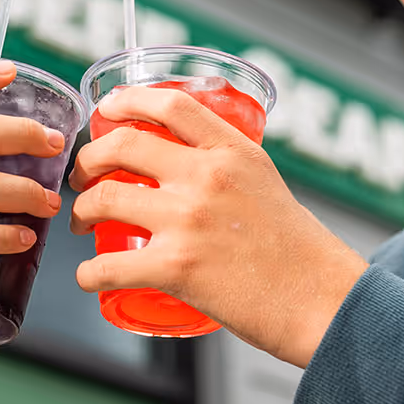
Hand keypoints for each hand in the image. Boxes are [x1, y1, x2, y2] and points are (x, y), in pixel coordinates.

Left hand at [69, 86, 367, 367]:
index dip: (127, 101)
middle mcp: (207, 177)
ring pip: (103, 200)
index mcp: (233, 151)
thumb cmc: (300, 252)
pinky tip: (88, 277)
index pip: (169, 104)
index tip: (107, 111)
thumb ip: (228, 168)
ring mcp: (189, 221)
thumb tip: (187, 166)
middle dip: (88, 159)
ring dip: (79, 211)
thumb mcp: (266, 184)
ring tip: (81, 223)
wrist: (324, 303)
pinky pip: (107, 265)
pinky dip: (86, 273)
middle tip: (82, 177)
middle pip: (122, 145)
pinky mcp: (177, 267)